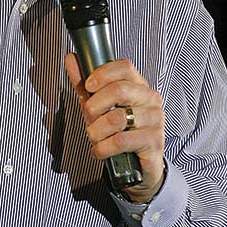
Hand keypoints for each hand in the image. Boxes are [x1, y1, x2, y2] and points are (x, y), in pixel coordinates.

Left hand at [65, 54, 165, 203]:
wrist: (138, 167)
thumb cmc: (120, 132)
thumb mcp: (99, 106)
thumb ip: (84, 84)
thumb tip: (71, 59)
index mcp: (139, 86)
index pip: (124, 67)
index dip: (102, 73)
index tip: (89, 86)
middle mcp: (150, 100)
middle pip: (118, 90)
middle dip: (94, 107)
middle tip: (89, 118)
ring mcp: (155, 120)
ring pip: (116, 118)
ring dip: (97, 131)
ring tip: (96, 138)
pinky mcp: (154, 141)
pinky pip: (120, 141)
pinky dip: (103, 148)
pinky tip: (102, 151)